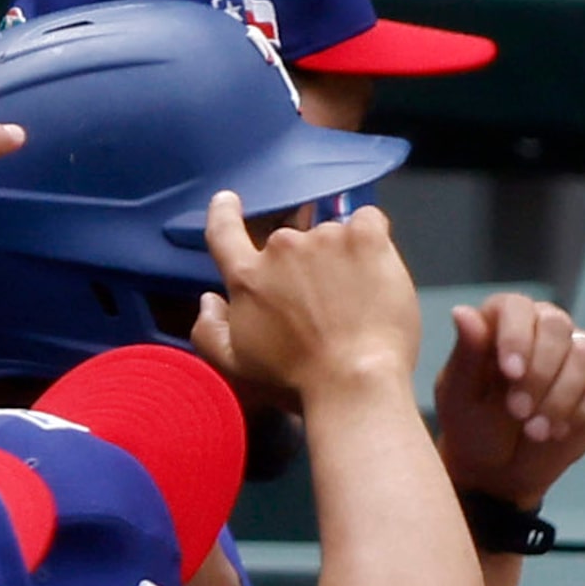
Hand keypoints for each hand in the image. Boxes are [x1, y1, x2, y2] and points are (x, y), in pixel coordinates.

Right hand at [193, 194, 421, 401]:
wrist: (354, 383)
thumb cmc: (297, 381)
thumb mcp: (237, 365)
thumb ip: (209, 331)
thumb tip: (209, 300)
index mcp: (248, 277)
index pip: (224, 231)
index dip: (225, 213)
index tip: (228, 202)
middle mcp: (282, 248)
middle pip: (292, 242)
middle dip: (306, 267)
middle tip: (325, 304)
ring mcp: (324, 237)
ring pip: (333, 236)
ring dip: (341, 259)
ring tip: (355, 302)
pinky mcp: (365, 236)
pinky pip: (368, 221)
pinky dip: (372, 241)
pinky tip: (375, 273)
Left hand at [435, 295, 584, 507]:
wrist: (498, 468)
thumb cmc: (472, 425)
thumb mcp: (460, 396)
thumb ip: (466, 354)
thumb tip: (462, 312)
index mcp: (503, 320)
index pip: (517, 307)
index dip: (517, 336)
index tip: (511, 373)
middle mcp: (543, 328)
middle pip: (557, 326)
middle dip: (540, 372)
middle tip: (518, 412)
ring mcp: (576, 353)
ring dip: (561, 396)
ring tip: (535, 431)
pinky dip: (583, 412)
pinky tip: (558, 432)